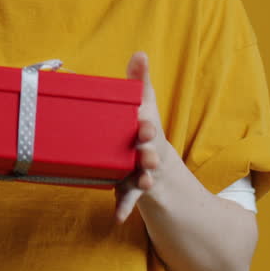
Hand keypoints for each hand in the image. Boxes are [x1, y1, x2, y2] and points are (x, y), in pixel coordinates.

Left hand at [115, 51, 165, 222]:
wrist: (152, 161)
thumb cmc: (142, 127)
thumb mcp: (144, 104)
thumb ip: (140, 81)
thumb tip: (140, 53)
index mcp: (147, 133)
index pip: (148, 128)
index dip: (147, 128)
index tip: (145, 127)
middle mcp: (147, 154)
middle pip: (149, 155)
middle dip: (148, 156)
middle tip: (147, 157)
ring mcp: (140, 173)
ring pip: (142, 178)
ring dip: (141, 181)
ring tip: (141, 183)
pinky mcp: (130, 188)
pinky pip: (126, 199)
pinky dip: (123, 208)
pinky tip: (117, 218)